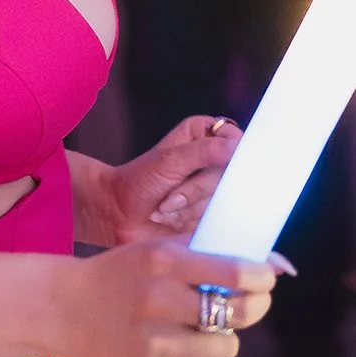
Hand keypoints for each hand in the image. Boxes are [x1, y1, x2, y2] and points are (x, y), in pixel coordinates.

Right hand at [56, 239, 274, 356]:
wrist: (62, 309)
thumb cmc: (117, 275)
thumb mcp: (153, 250)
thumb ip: (202, 253)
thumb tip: (263, 263)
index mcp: (162, 262)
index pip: (235, 272)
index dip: (261, 278)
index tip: (265, 279)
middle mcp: (158, 301)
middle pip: (238, 313)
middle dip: (253, 307)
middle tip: (248, 304)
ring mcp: (152, 341)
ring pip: (225, 347)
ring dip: (222, 336)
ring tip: (202, 327)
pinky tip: (179, 346)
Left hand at [107, 115, 240, 243]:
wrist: (119, 215)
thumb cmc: (139, 182)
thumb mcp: (169, 161)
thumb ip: (204, 151)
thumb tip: (236, 147)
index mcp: (206, 135)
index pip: (237, 142)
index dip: (227, 157)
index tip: (203, 168)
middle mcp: (214, 160)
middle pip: (232, 176)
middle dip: (197, 188)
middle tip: (170, 189)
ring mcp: (214, 189)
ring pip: (224, 201)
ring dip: (189, 207)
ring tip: (165, 204)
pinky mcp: (211, 214)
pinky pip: (216, 220)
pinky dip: (189, 221)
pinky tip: (170, 217)